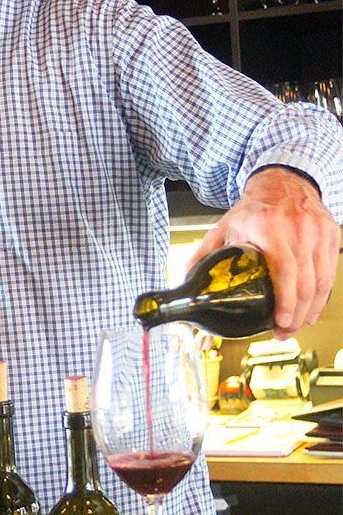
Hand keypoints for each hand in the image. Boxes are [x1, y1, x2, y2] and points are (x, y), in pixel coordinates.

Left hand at [187, 167, 340, 338]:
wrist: (282, 182)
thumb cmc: (254, 208)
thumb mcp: (225, 227)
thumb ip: (204, 254)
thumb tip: (186, 280)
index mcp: (268, 227)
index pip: (284, 269)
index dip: (285, 301)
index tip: (279, 321)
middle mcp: (297, 228)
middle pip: (305, 283)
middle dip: (296, 315)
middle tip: (283, 331)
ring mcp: (317, 232)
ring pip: (321, 282)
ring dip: (310, 310)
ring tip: (296, 325)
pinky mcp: (330, 235)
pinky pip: (330, 273)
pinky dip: (322, 296)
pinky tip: (312, 308)